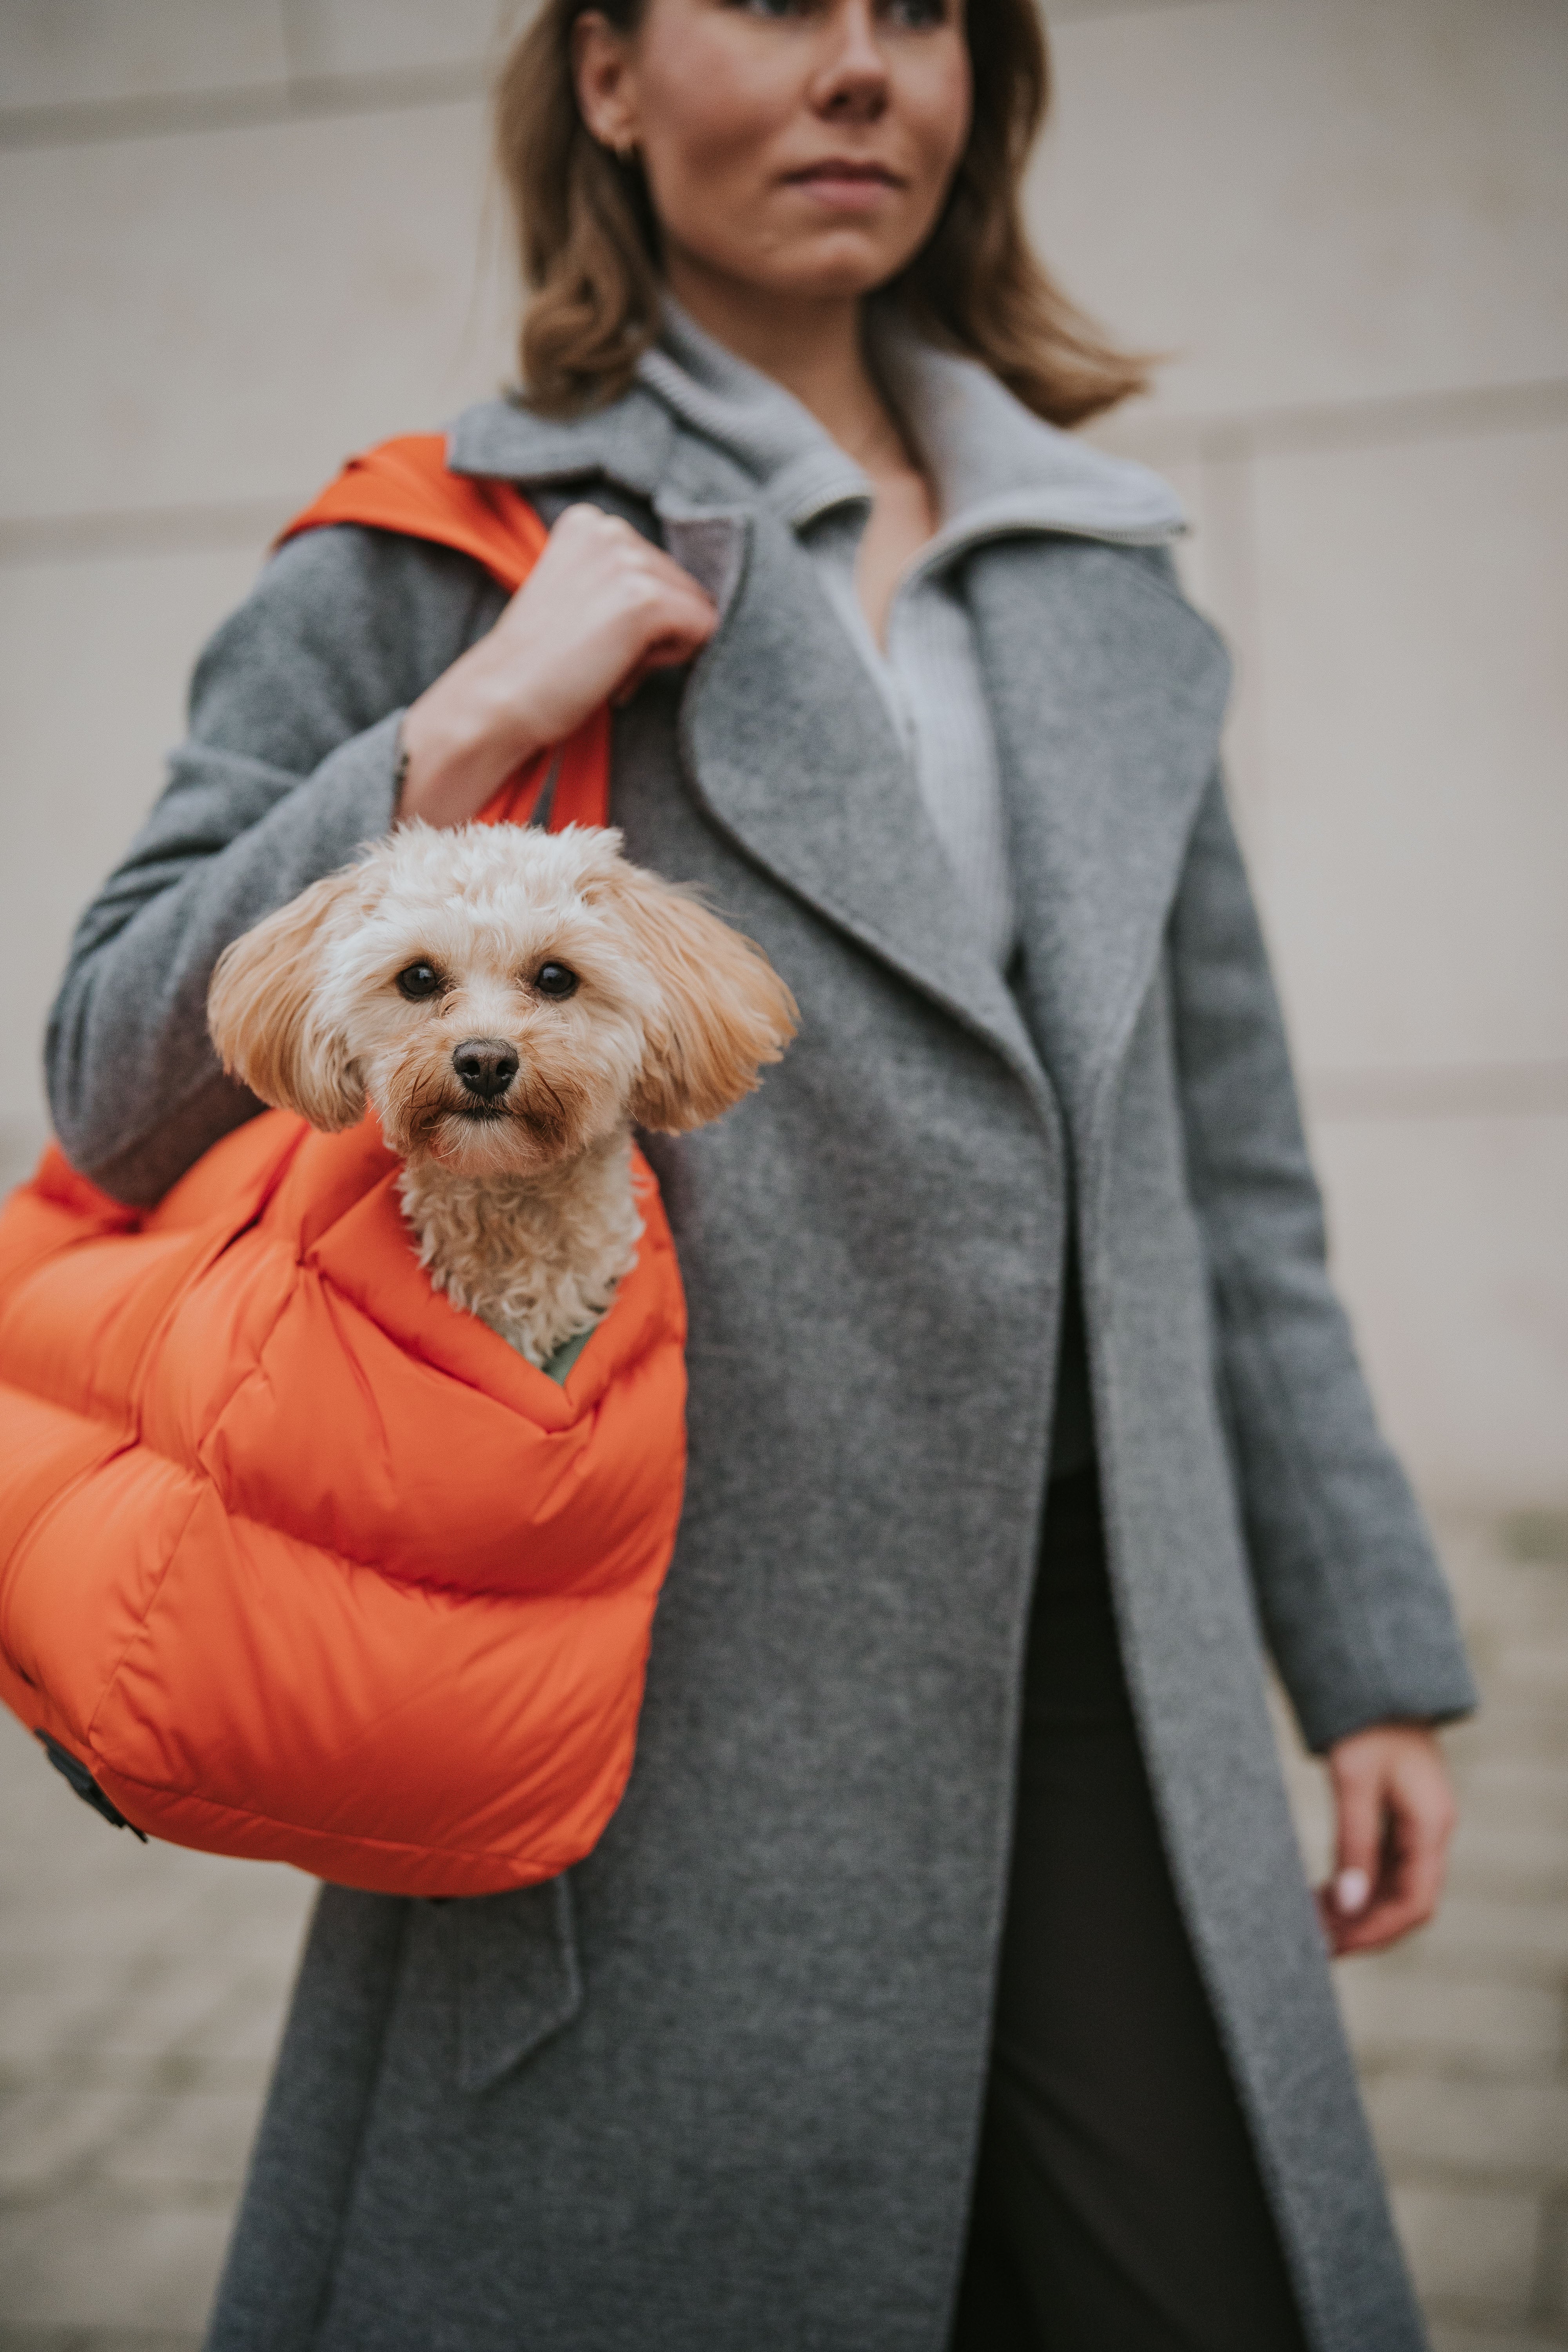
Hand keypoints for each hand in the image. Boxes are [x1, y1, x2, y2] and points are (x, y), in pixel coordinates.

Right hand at [398, 503, 717, 826]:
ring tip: (605, 661)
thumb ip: (621, 580)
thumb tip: (697, 601)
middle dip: (655, 629)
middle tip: (599, 657)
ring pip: (696, 607)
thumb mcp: (578, 596)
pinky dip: (672, 660)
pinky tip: (620, 669)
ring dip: (661, 646)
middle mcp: (610, 528)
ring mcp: (628, 560)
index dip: (639, 613)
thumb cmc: (539, 663)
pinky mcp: (644, 598)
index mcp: (590, 522)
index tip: (595, 636)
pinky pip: (703, 629)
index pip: (659, 566)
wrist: (499, 697)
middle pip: (682, 584)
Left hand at [1319, 1724, 1455, 1956]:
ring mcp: (1418, 1828)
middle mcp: (1431, 1833)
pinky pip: (1385, 1867)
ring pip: (1395, 1888)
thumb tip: (1348, 1905)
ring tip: (1315, 1925)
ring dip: (1358, 1910)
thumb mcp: (1354, 1784)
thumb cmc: (1366, 1725)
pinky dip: (1358, 1886)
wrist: (1376, 1686)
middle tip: (1317, 1943)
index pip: (1414, 1903)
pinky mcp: (1401, 1821)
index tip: (1336, 1945)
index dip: (1376, 1931)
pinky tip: (1325, 1896)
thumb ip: (1354, 1845)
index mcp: (1431, 1826)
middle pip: (1406, 1902)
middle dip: (1364, 1927)